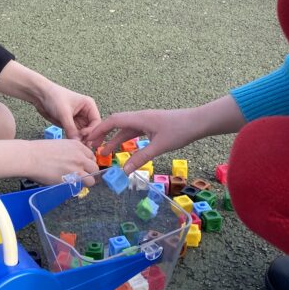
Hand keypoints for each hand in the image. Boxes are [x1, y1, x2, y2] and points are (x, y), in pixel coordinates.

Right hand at [21, 139, 99, 184]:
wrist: (30, 156)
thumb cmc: (39, 150)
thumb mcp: (60, 144)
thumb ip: (70, 152)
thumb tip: (73, 161)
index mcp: (77, 146)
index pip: (91, 156)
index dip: (88, 163)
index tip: (83, 167)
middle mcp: (80, 156)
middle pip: (95, 168)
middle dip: (90, 173)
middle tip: (82, 176)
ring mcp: (77, 168)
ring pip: (91, 180)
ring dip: (85, 182)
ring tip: (77, 183)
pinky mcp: (71, 179)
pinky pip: (80, 186)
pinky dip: (76, 187)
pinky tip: (69, 185)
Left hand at [31, 81, 100, 141]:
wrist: (40, 95)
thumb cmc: (54, 97)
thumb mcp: (64, 113)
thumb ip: (71, 128)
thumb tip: (77, 142)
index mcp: (89, 106)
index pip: (96, 122)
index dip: (93, 131)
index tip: (84, 137)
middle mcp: (86, 113)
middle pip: (92, 129)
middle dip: (88, 137)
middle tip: (82, 145)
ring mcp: (78, 120)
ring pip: (84, 134)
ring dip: (81, 140)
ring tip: (77, 146)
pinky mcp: (71, 125)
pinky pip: (76, 135)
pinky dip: (75, 140)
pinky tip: (72, 144)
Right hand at [84, 96, 245, 173]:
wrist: (199, 122)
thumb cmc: (180, 131)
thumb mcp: (159, 147)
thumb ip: (141, 158)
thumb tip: (124, 171)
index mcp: (139, 118)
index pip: (113, 120)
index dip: (99, 129)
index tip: (89, 140)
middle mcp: (140, 117)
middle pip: (117, 124)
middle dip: (104, 136)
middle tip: (93, 148)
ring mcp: (147, 121)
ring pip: (126, 130)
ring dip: (115, 141)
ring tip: (106, 153)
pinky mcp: (153, 126)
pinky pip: (135, 132)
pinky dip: (127, 141)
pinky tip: (125, 150)